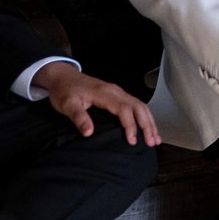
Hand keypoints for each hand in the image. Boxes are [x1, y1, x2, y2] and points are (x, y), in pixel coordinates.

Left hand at [34, 62, 160, 145]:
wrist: (63, 76)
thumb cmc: (65, 91)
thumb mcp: (67, 105)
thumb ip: (78, 117)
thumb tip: (89, 132)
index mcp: (104, 93)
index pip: (124, 109)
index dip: (130, 125)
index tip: (132, 141)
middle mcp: (115, 91)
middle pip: (138, 106)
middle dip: (147, 125)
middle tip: (151, 143)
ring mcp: (118, 92)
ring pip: (140, 105)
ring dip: (149, 122)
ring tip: (155, 139)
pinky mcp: (117, 95)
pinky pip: (136, 105)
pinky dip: (145, 117)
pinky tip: (148, 127)